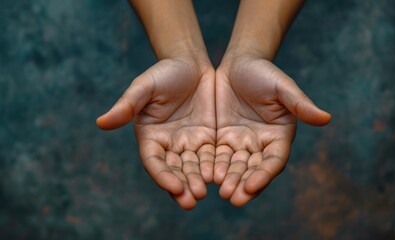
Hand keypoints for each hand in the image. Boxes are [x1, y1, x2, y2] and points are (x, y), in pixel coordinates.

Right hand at [97, 58, 215, 209]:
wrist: (191, 64)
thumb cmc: (164, 72)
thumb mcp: (145, 87)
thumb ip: (127, 105)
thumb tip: (100, 123)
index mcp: (150, 137)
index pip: (154, 161)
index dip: (162, 175)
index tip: (174, 187)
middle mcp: (169, 145)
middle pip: (175, 170)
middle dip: (182, 185)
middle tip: (191, 200)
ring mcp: (189, 144)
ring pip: (194, 168)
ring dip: (198, 182)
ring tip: (205, 193)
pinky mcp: (208, 139)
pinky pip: (212, 157)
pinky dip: (215, 169)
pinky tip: (222, 178)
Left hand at [215, 54, 330, 206]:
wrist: (238, 63)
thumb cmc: (263, 72)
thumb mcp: (281, 86)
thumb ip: (300, 104)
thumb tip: (326, 118)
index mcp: (279, 136)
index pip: (274, 160)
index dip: (264, 174)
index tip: (252, 186)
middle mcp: (261, 145)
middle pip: (253, 169)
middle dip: (244, 184)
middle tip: (233, 199)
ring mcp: (241, 143)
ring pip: (235, 167)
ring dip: (229, 181)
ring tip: (221, 193)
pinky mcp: (222, 139)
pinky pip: (217, 157)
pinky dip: (213, 168)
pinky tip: (205, 177)